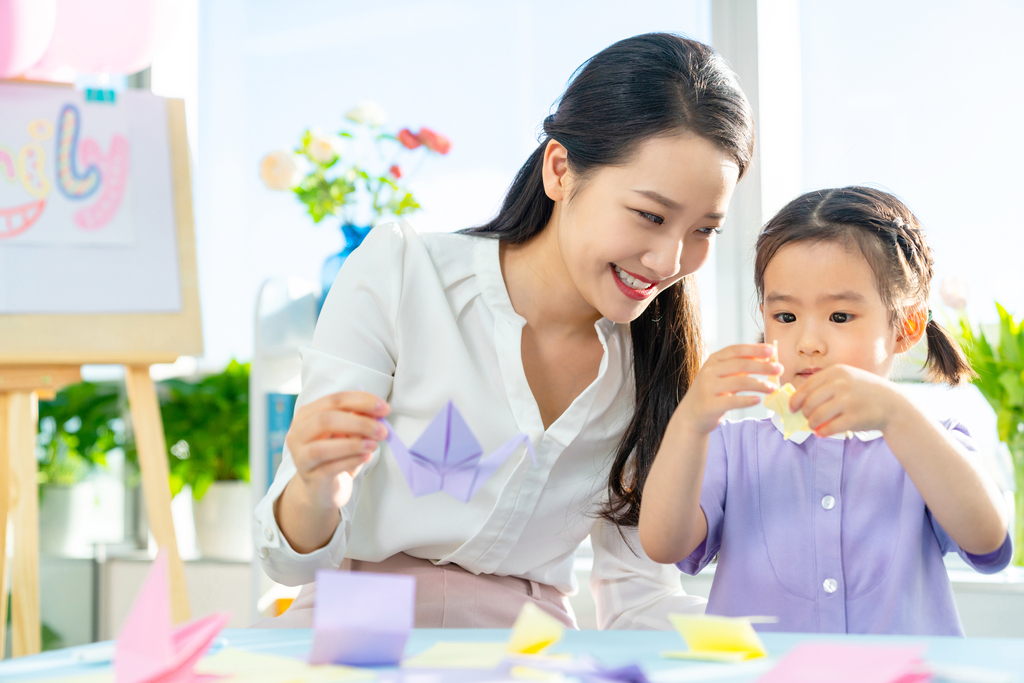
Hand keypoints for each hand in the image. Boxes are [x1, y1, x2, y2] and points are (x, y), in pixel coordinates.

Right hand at [284, 391, 390, 510]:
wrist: (323, 486)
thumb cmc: (336, 454)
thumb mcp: (348, 432)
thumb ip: (358, 419)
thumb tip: (376, 411)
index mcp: (307, 414)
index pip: (334, 400)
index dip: (361, 401)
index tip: (384, 408)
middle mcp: (298, 433)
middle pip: (325, 420)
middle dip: (359, 423)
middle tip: (382, 430)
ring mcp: (300, 456)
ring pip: (322, 448)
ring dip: (353, 444)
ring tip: (374, 445)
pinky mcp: (309, 477)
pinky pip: (329, 467)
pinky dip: (351, 460)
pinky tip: (366, 457)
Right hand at [677, 344, 781, 434]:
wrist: (691, 415)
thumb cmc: (712, 392)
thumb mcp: (723, 376)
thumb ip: (741, 367)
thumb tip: (767, 358)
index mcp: (713, 360)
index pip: (736, 350)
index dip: (754, 349)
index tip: (772, 351)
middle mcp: (709, 371)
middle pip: (740, 364)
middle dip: (762, 366)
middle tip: (779, 369)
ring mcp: (708, 388)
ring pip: (739, 382)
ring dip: (759, 384)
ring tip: (773, 388)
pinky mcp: (710, 405)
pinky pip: (733, 401)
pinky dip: (748, 400)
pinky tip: (758, 400)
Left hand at [788, 365, 902, 436]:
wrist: (893, 404)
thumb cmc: (864, 392)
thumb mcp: (846, 378)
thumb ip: (824, 385)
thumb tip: (796, 400)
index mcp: (837, 372)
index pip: (806, 386)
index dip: (795, 399)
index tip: (792, 408)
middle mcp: (841, 384)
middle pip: (809, 403)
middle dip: (805, 413)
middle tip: (807, 418)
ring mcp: (848, 401)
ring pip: (816, 416)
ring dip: (812, 424)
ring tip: (814, 425)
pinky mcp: (854, 418)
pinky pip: (828, 428)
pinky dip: (822, 432)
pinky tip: (822, 432)